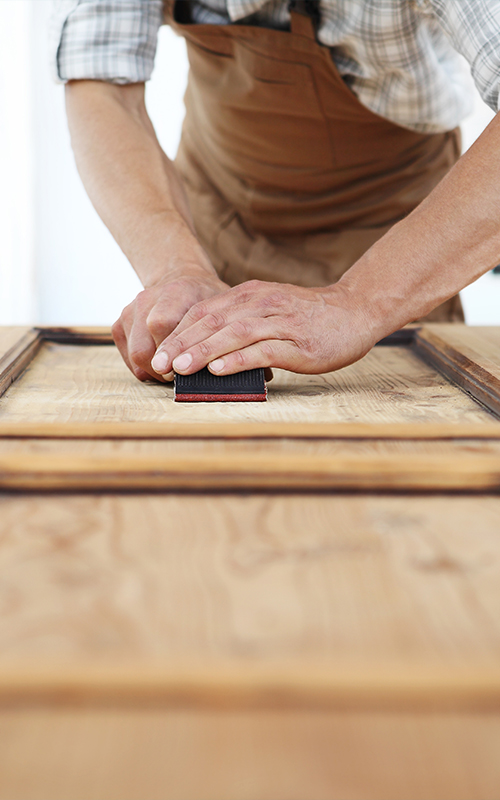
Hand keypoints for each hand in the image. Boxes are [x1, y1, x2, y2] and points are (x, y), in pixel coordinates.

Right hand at [112, 269, 228, 380]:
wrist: (181, 281)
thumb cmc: (206, 298)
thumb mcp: (222, 306)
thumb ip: (221, 330)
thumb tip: (226, 362)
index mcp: (174, 291)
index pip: (161, 325)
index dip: (172, 354)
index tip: (186, 369)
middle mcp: (146, 299)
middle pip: (143, 350)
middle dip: (163, 370)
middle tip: (181, 377)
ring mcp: (130, 311)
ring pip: (135, 356)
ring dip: (154, 372)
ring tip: (174, 372)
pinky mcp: (121, 324)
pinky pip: (128, 357)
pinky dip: (144, 367)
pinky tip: (163, 364)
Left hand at [150, 279, 375, 377]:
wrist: (355, 311)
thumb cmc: (308, 318)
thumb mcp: (268, 311)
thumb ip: (239, 323)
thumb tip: (205, 350)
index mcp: (249, 296)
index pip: (204, 312)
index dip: (178, 333)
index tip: (157, 354)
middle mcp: (260, 304)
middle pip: (212, 322)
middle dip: (181, 344)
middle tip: (158, 365)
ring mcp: (279, 322)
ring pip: (233, 335)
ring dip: (203, 351)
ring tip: (180, 369)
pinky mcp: (297, 343)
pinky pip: (263, 350)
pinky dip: (238, 360)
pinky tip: (218, 370)